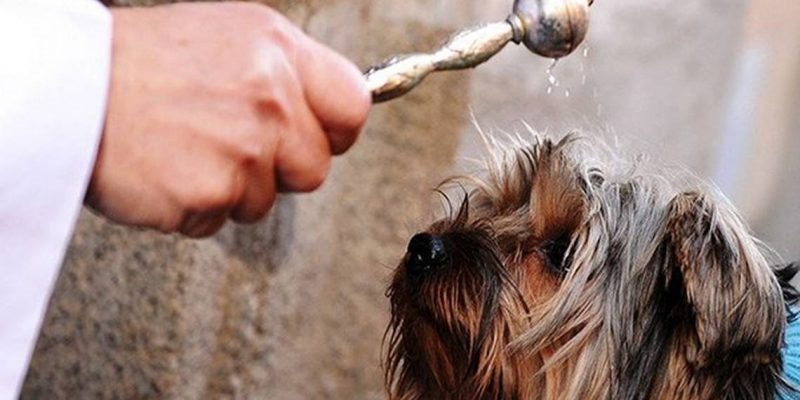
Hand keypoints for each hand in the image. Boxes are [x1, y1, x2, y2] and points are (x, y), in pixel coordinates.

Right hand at [87, 2, 369, 236]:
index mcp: (279, 50)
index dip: (335, 130)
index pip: (353, 106)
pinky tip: (167, 170)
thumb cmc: (143, 62)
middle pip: (314, 168)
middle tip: (231, 145)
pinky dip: (194, 207)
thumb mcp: (229, 37)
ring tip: (187, 149)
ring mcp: (242, 150)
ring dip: (231, 188)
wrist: (70, 89)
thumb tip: (331, 110)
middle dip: (279, 168)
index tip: (317, 137)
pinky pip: (220, 220)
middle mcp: (270, 99)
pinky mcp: (209, 193)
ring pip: (265, 200)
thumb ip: (286, 73)